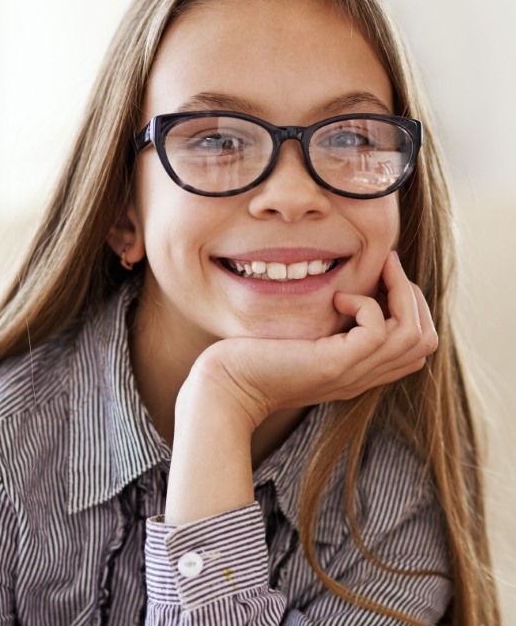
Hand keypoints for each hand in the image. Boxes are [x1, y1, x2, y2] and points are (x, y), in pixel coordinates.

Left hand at [166, 251, 436, 523]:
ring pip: (413, 336)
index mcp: (360, 370)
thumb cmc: (256, 357)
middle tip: (387, 265)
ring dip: (400, 293)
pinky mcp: (334, 365)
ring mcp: (352, 373)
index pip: (418, 346)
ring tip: (376, 270)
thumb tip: (348, 288)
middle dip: (414, 295)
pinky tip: (339, 297)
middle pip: (425, 341)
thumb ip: (332, 325)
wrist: (226, 387)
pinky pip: (377, 332)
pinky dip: (367, 305)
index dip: (412, 307)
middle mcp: (363, 375)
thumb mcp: (305, 339)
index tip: (385, 275)